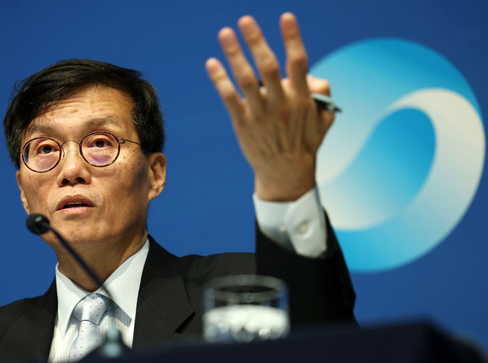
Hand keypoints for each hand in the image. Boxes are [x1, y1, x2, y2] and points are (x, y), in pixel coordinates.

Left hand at [206, 13, 334, 201]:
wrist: (286, 173)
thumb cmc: (304, 142)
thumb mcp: (323, 120)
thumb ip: (322, 95)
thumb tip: (314, 77)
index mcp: (302, 99)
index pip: (299, 63)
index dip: (293, 38)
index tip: (286, 16)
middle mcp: (281, 104)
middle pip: (268, 66)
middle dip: (257, 41)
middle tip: (245, 19)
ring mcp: (260, 114)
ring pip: (246, 79)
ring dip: (234, 54)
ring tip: (224, 33)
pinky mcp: (243, 123)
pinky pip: (229, 98)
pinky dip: (219, 80)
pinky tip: (211, 63)